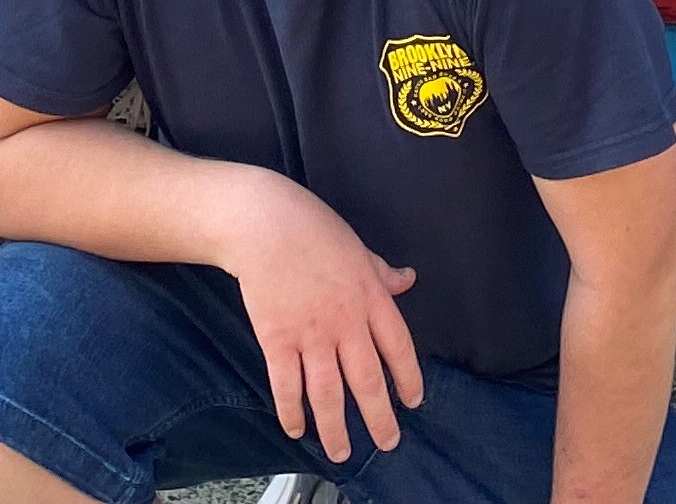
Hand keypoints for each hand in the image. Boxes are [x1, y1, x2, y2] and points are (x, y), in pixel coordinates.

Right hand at [225, 172, 423, 464]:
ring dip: (336, 427)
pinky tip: (297, 429)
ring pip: (328, 392)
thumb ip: (382, 272)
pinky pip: (287, 384)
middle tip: (387, 443)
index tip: (412, 403)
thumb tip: (408, 279)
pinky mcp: (277, 339)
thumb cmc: (312, 229)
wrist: (263, 223)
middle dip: (379, 417)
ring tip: (342, 453)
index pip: (399, 347)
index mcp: (370, 297)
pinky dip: (292, 410)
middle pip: (367, 380)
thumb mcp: (358, 247)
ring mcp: (311, 333)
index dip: (408, 379)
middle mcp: (346, 321)